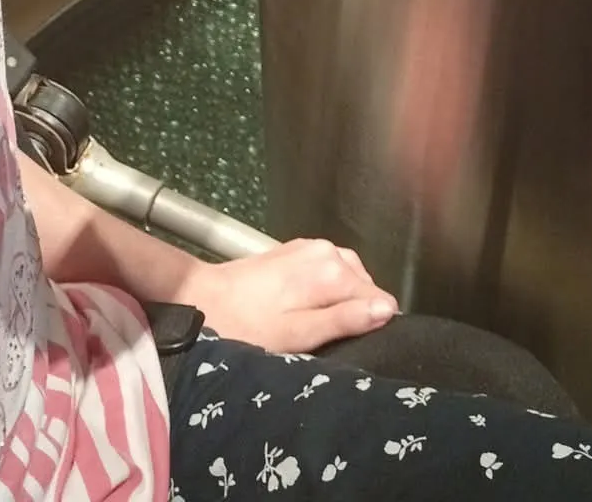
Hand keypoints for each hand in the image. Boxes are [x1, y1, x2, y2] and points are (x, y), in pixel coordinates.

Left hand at [173, 237, 397, 351]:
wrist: (204, 299)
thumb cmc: (249, 325)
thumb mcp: (300, 334)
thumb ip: (345, 320)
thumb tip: (387, 310)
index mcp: (333, 269)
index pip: (378, 298)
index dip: (372, 325)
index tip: (355, 346)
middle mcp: (327, 250)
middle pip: (363, 285)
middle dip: (356, 311)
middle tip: (332, 341)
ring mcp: (311, 246)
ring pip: (347, 276)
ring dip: (341, 301)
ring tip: (321, 328)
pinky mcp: (295, 248)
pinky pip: (328, 269)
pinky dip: (326, 289)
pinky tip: (308, 308)